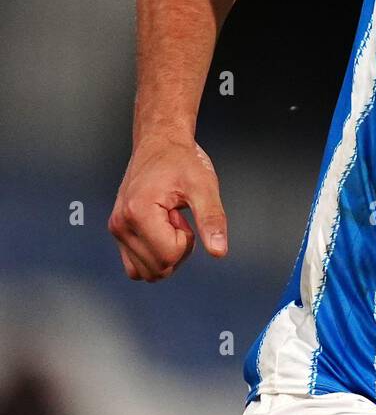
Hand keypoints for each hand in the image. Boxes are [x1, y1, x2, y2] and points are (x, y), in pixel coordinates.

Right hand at [108, 135, 227, 280]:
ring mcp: (117, 229)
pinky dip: (154, 256)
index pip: (169, 256)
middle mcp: (121, 224)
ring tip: (169, 221)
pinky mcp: (118, 231)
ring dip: (166, 254)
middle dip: (177, 249)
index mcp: (137, 213)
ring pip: (147, 272)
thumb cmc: (182, 161)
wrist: (160, 142)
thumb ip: (212, 220)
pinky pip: (136, 265)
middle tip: (178, 217)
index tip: (183, 214)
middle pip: (158, 268)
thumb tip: (219, 252)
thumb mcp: (204, 186)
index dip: (187, 240)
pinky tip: (162, 229)